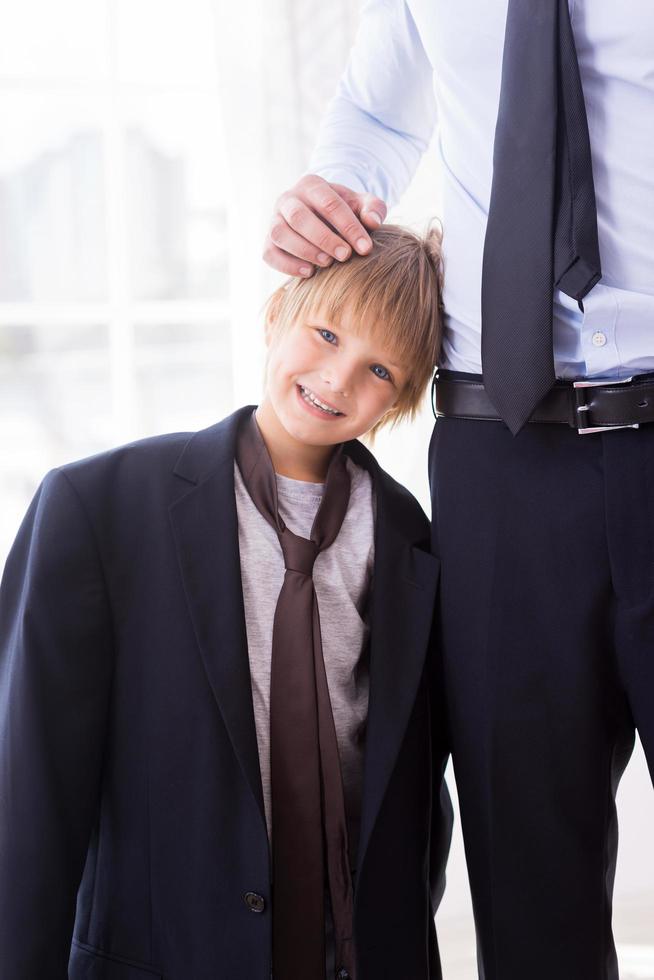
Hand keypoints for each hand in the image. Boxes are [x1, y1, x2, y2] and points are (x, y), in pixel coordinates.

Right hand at [263, 175, 386, 276]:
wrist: (323, 220)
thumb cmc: (346, 212)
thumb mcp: (362, 205)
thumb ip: (374, 209)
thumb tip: (373, 222)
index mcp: (311, 185)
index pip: (329, 203)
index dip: (348, 226)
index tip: (365, 248)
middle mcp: (288, 199)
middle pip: (299, 217)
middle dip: (324, 238)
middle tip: (345, 256)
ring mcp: (274, 220)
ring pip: (280, 234)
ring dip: (304, 250)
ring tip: (327, 264)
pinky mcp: (268, 242)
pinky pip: (270, 254)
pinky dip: (287, 265)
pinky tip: (310, 273)